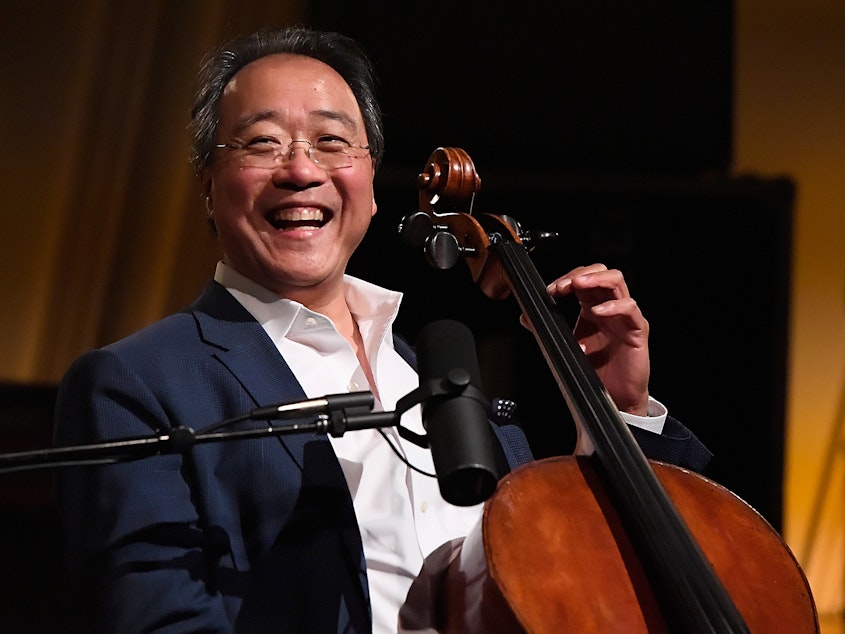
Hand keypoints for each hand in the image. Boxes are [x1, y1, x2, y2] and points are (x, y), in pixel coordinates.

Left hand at [526, 264, 650, 415]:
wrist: (612, 399)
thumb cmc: (594, 372)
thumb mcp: (564, 347)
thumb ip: (547, 330)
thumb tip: (525, 316)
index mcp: (592, 308)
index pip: (583, 280)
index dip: (567, 279)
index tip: (551, 290)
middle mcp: (609, 308)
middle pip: (601, 273)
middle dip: (580, 274)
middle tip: (562, 286)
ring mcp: (624, 317)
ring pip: (617, 282)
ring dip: (595, 279)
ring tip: (577, 285)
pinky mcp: (636, 330)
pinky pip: (630, 309)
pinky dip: (613, 306)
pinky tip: (597, 312)